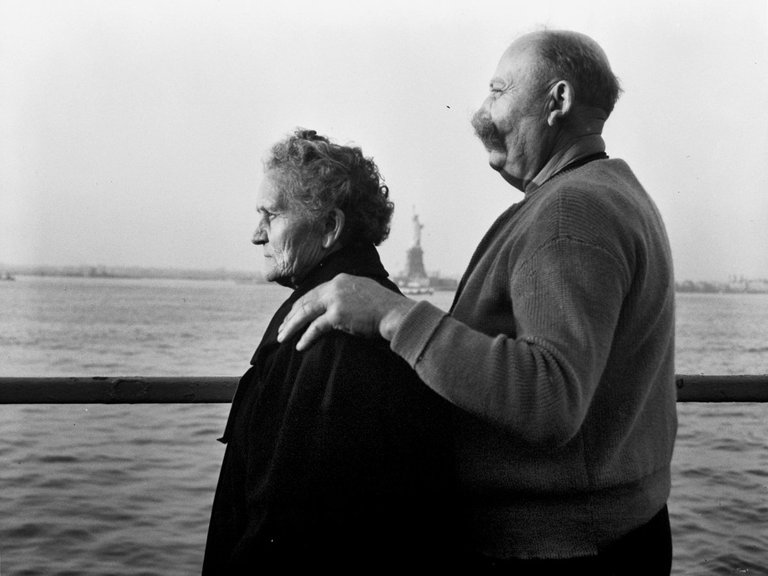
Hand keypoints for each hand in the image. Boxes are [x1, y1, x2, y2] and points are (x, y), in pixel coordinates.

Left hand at [277, 273, 415, 350]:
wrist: (395, 313)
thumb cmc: (384, 307)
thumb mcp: (365, 293)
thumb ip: (350, 295)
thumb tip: (341, 305)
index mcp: (340, 280)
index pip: (314, 292)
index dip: (301, 304)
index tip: (292, 315)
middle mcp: (335, 286)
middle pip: (305, 301)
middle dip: (291, 316)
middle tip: (281, 328)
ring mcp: (335, 300)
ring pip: (305, 313)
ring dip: (292, 327)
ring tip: (282, 338)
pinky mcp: (337, 315)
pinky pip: (315, 328)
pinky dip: (306, 337)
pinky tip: (299, 346)